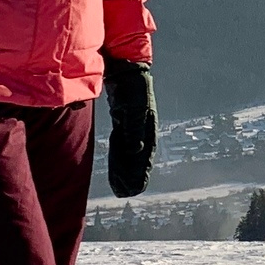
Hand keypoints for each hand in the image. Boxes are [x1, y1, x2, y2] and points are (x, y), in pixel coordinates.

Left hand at [103, 56, 155, 197]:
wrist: (126, 70)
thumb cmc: (131, 87)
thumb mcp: (134, 108)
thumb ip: (134, 129)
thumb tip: (137, 151)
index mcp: (148, 128)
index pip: (145, 155)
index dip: (141, 173)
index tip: (136, 189)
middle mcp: (142, 130)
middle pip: (138, 158)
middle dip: (133, 177)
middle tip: (126, 194)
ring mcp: (133, 127)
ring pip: (129, 154)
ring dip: (125, 171)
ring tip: (121, 189)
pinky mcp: (124, 124)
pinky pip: (121, 145)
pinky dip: (119, 159)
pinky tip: (117, 170)